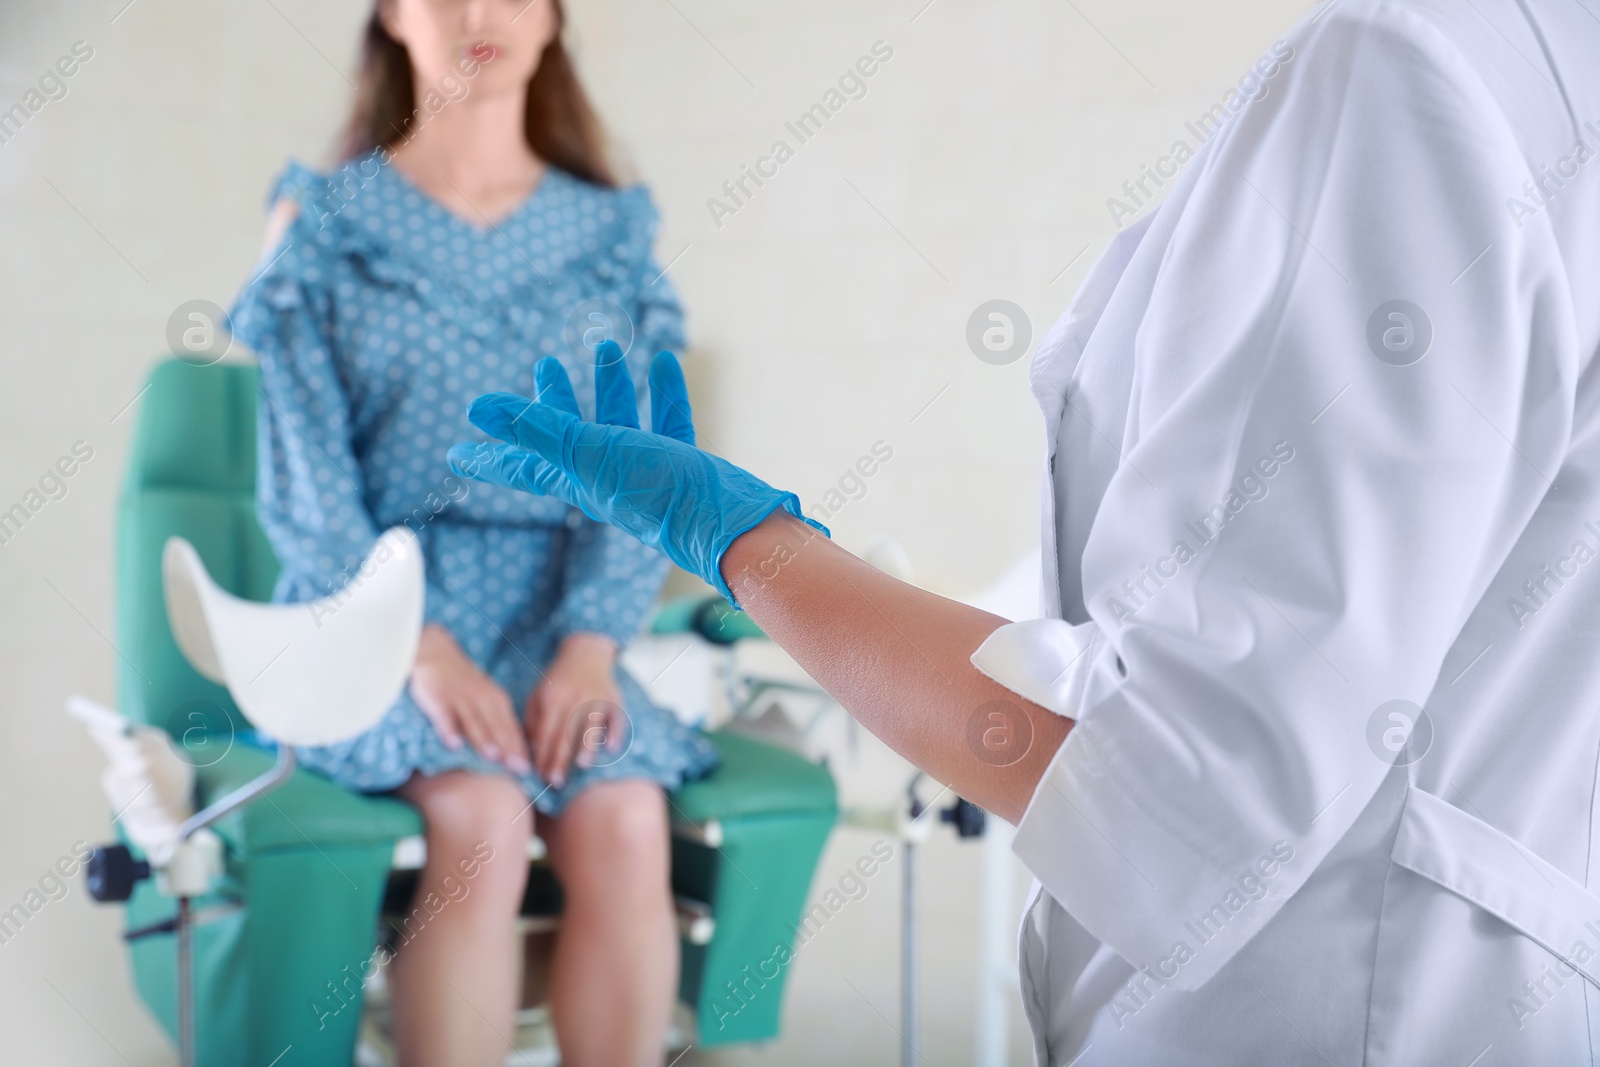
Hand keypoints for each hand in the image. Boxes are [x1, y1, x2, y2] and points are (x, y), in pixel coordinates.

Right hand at [408, 624, 530, 773]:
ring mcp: (460, 699)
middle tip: (517, 769)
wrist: (436, 655)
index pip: (511, 728)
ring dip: (483, 739)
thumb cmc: (466, 685)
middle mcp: (482, 699)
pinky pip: (444, 717)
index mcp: (497, 701)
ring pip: (473, 722)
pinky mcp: (438, 699)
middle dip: (507, 748)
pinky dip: (448, 730)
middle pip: (496, 727)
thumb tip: (515, 754)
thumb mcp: (487, 699)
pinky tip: (453, 745)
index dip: (519, 749)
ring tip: (492, 757)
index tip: (528, 769)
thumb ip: (499, 723)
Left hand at [446, 342, 827, 604]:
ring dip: (612, 384)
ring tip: (606, 346)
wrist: (724, 521)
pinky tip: (664, 362)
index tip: (455, 453)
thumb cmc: (654, 489)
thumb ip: (536, 429)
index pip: (521, 464)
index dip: (488, 455)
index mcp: (577, 478)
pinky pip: (668, 420)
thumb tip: (478, 408)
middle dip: (556, 401)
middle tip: (544, 367)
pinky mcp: (682, 464)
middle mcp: (606, 476)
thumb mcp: (590, 451)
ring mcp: (646, 470)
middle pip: (571, 435)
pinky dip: (663, 391)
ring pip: (621, 421)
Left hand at [527, 633, 625, 788]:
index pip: (545, 733)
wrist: (585, 654)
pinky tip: (610, 748)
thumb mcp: (538, 696)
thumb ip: (532, 721)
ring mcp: (596, 698)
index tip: (539, 776)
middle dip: (559, 760)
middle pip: (565, 734)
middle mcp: (574, 699)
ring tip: (582, 766)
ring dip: (586, 746)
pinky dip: (615, 732)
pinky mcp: (614, 699)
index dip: (541, 755)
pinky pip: (616, 718)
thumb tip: (528, 752)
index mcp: (551, 699)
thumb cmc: (557, 682)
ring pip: (591, 725)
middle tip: (555, 782)